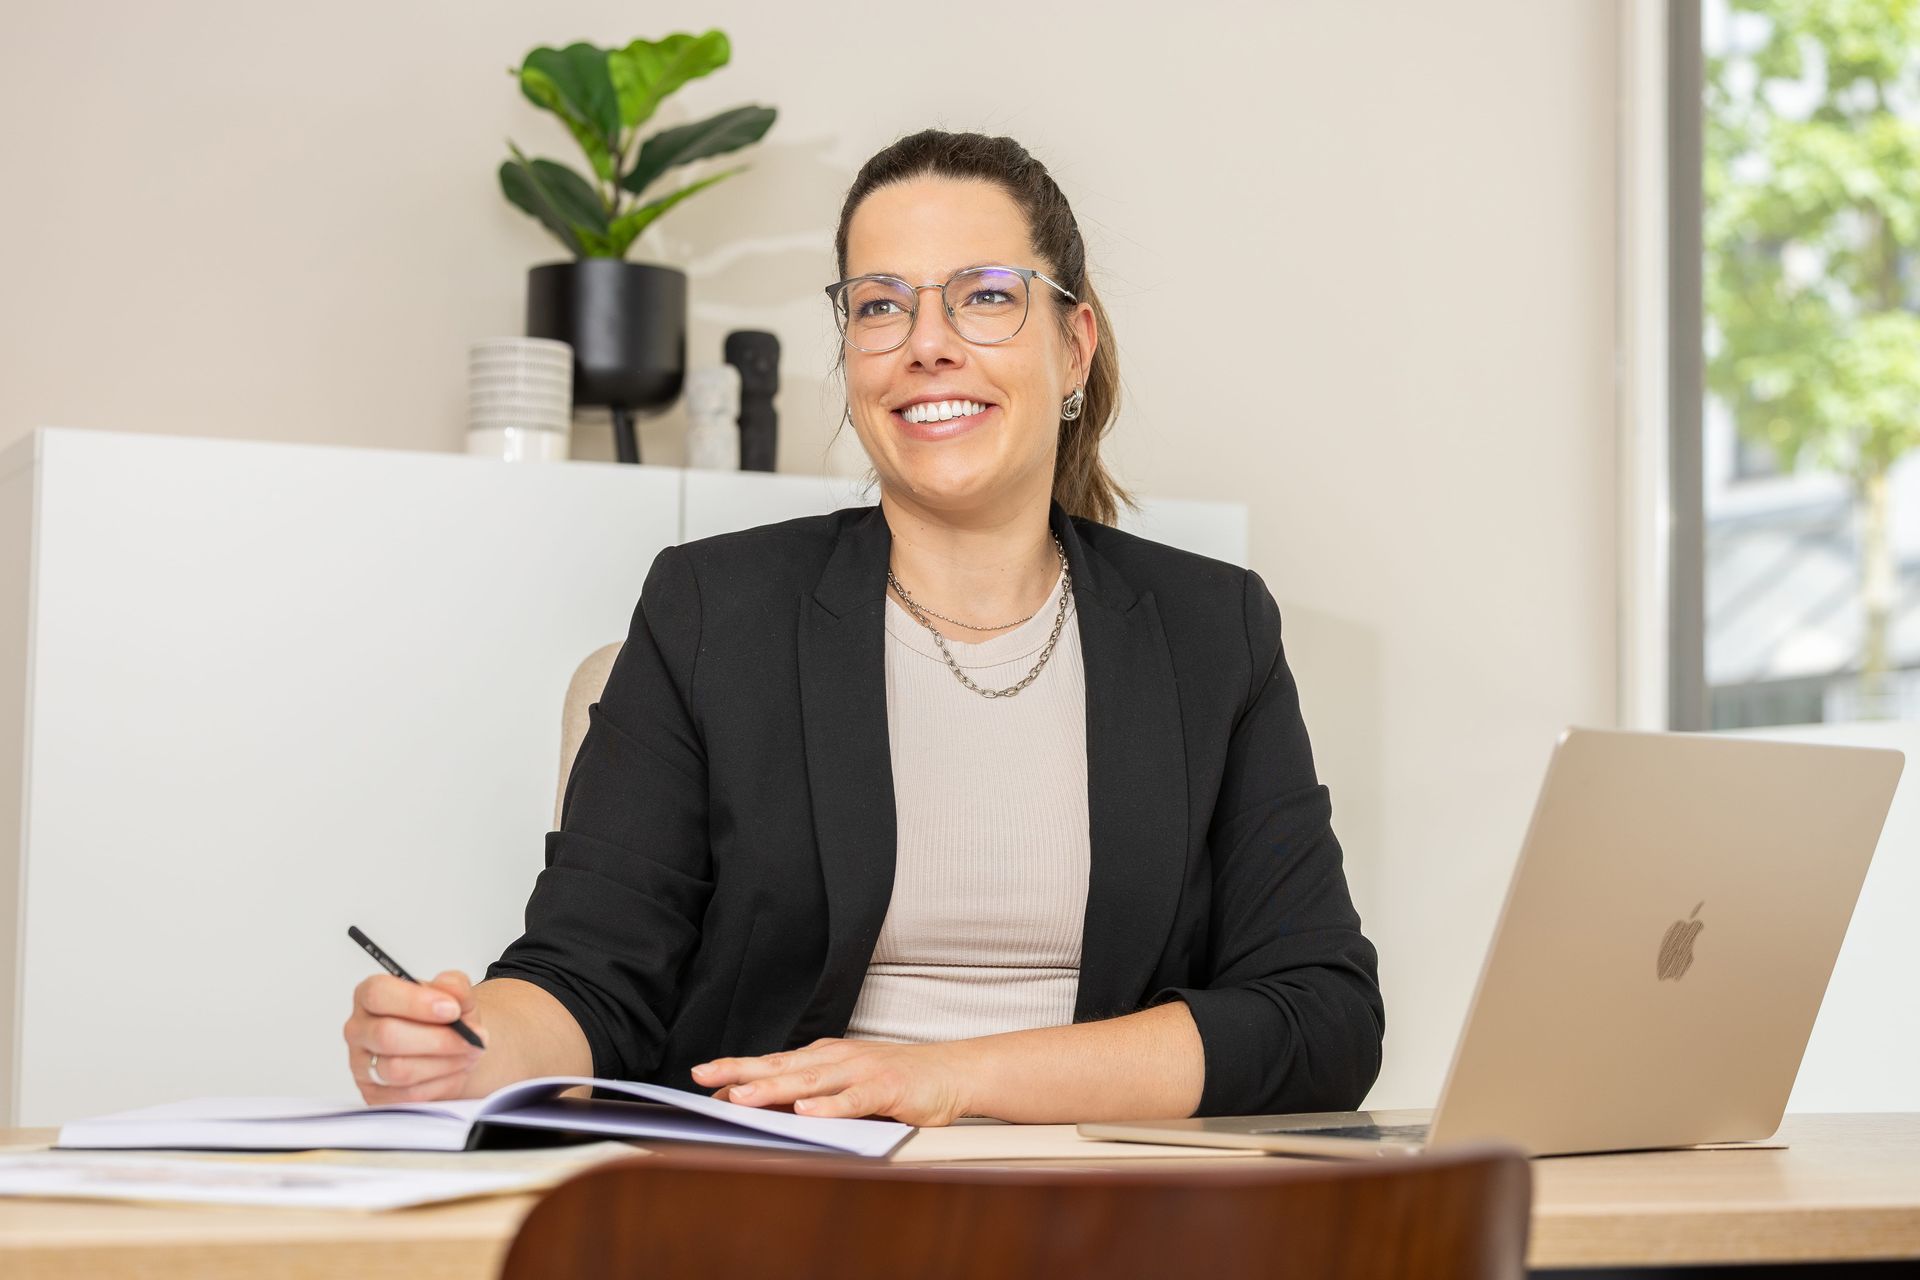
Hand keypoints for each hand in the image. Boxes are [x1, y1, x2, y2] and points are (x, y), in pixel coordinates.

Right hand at [342, 970, 487, 1102]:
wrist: (451, 1051)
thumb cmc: (445, 1019)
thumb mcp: (457, 995)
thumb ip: (454, 985)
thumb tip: (448, 988)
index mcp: (370, 995)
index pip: (378, 994)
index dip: (416, 1002)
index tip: (452, 1010)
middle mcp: (359, 1029)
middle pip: (386, 1035)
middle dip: (437, 1039)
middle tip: (470, 1038)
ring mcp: (362, 1066)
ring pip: (397, 1070)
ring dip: (443, 1063)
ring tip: (467, 1053)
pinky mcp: (375, 1095)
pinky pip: (407, 1096)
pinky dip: (440, 1083)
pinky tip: (456, 1071)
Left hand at [691, 1038, 973, 1125]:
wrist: (952, 1071)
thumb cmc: (896, 1079)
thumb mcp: (848, 1082)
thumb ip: (813, 1091)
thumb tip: (768, 1108)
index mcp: (825, 1057)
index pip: (774, 1062)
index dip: (738, 1070)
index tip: (703, 1079)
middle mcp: (837, 1059)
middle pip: (781, 1066)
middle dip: (740, 1072)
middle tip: (704, 1078)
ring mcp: (861, 1071)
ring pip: (810, 1082)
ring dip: (773, 1089)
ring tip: (742, 1097)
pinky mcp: (886, 1088)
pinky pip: (853, 1100)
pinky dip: (828, 1106)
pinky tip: (806, 1112)